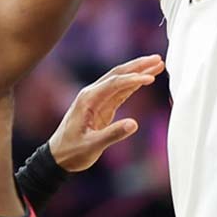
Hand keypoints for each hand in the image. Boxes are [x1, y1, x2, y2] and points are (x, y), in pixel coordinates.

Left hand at [48, 54, 164, 171]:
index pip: (114, 83)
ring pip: (120, 80)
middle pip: (118, 74)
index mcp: (88, 99)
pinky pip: (120, 91)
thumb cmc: (72, 151)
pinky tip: (146, 79)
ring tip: (157, 64)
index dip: (133, 80)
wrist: (58, 156)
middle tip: (157, 59)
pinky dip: (134, 84)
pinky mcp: (102, 107)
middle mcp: (92, 94)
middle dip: (138, 66)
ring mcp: (97, 99)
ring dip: (138, 72)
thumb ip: (112, 134)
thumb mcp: (92, 146)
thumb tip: (134, 124)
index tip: (151, 79)